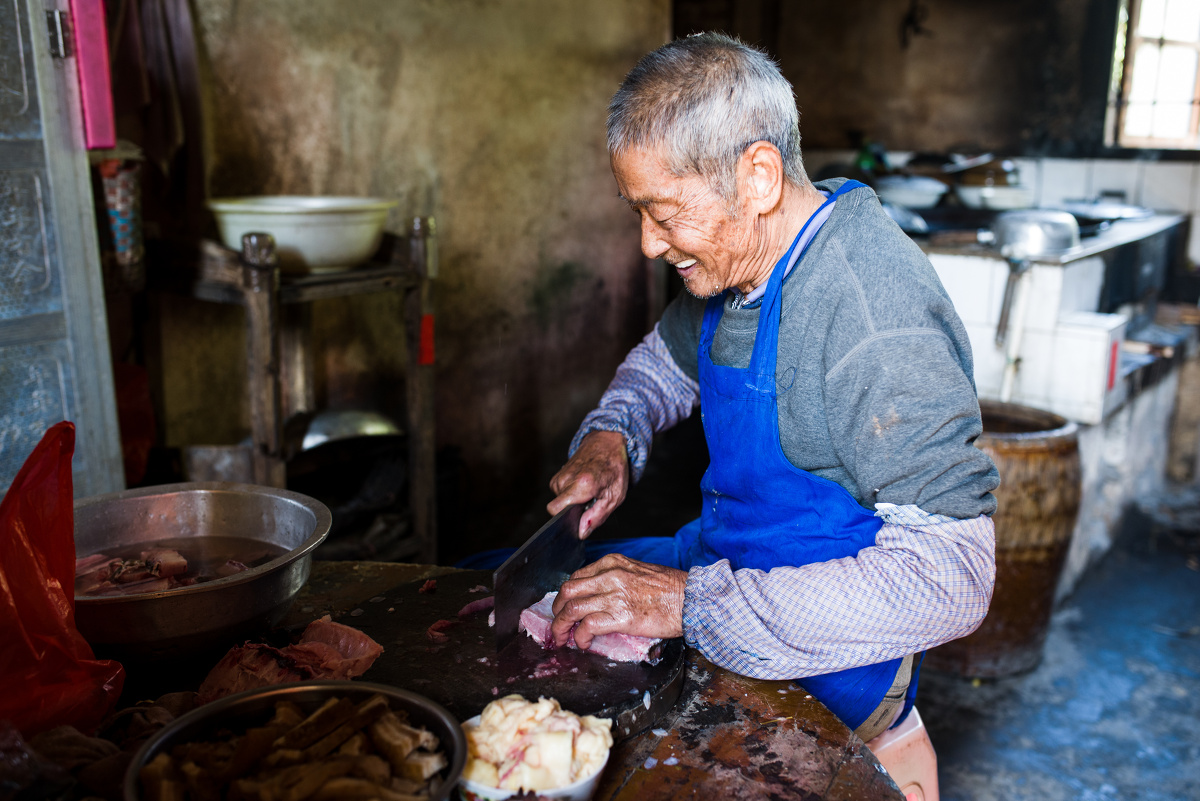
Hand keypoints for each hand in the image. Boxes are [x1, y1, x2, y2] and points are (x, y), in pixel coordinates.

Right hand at [547, 431, 628, 537]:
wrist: (607, 442)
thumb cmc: (614, 467)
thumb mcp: (614, 496)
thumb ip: (596, 517)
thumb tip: (581, 532)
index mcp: (582, 484)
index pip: (555, 509)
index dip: (564, 519)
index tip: (577, 518)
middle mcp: (566, 479)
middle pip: (559, 509)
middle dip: (573, 511)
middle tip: (592, 501)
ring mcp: (560, 476)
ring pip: (560, 502)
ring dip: (574, 502)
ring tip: (590, 492)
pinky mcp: (557, 475)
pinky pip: (560, 494)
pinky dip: (572, 494)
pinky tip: (583, 487)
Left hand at [550, 554, 685, 649]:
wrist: (691, 599)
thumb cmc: (672, 588)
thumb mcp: (638, 572)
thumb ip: (617, 579)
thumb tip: (601, 597)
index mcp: (612, 563)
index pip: (577, 577)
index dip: (565, 596)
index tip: (564, 608)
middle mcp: (609, 576)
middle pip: (567, 592)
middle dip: (557, 611)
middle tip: (557, 625)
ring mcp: (614, 595)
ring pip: (572, 609)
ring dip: (561, 627)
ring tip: (562, 639)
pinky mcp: (620, 616)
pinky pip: (588, 627)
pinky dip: (580, 637)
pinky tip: (583, 644)